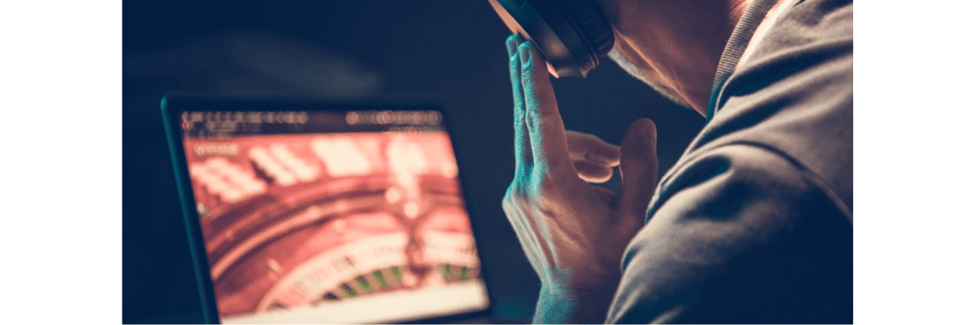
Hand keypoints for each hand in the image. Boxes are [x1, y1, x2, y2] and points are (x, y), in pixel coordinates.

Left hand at [501, 34, 659, 322]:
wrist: (576, 297)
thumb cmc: (609, 258)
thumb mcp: (633, 212)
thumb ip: (639, 165)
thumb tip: (642, 125)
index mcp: (553, 183)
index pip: (542, 118)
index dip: (536, 79)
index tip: (526, 52)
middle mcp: (526, 185)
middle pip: (526, 120)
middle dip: (528, 82)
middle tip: (522, 46)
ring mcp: (515, 195)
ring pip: (538, 145)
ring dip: (573, 143)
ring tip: (610, 166)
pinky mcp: (514, 202)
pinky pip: (535, 165)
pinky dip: (561, 160)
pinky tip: (593, 180)